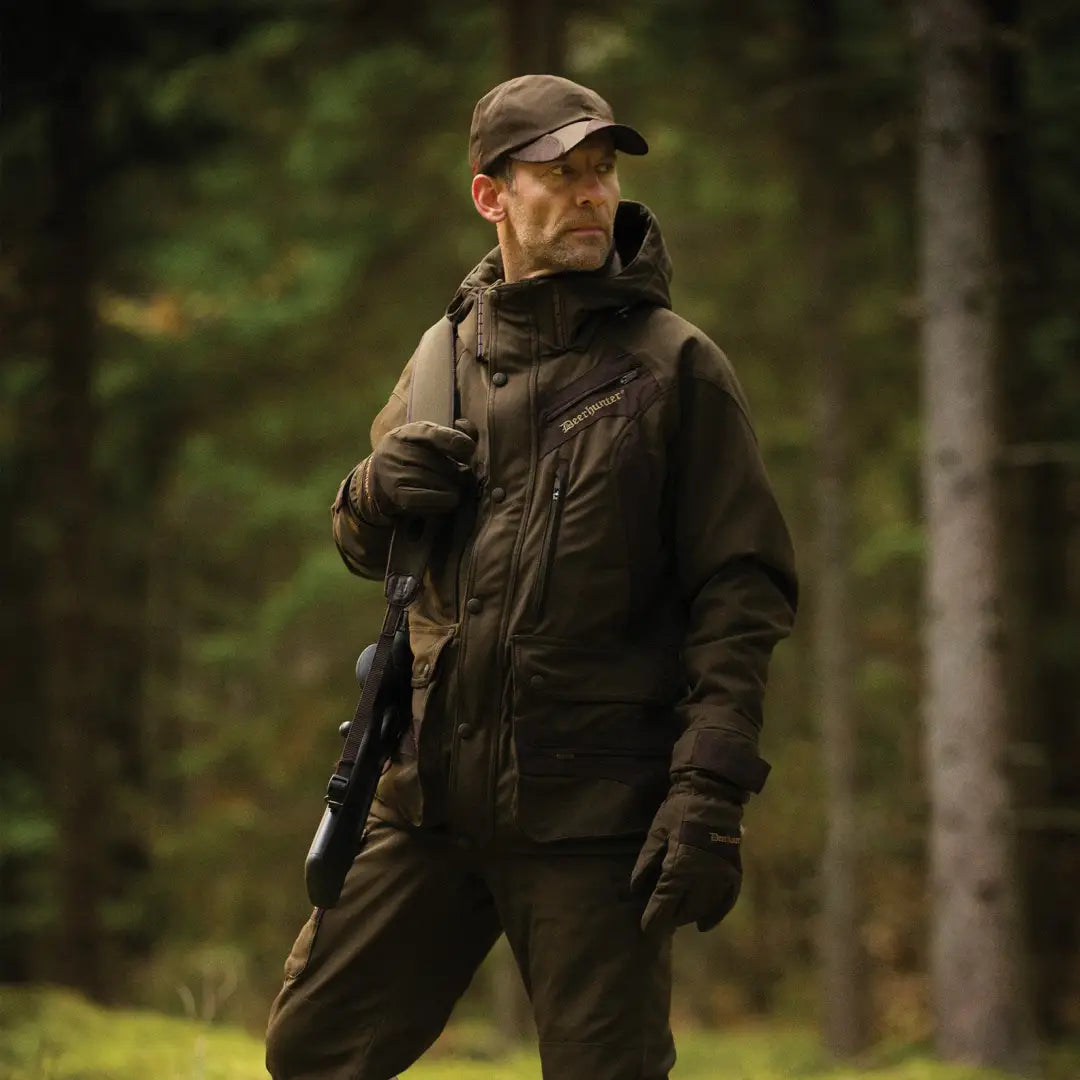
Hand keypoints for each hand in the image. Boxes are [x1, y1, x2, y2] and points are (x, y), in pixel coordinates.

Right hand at [352, 420, 475, 521]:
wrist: (377, 482)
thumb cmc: (410, 459)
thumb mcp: (423, 442)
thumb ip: (448, 437)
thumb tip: (470, 445)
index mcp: (405, 433)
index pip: (431, 434)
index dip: (453, 440)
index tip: (470, 448)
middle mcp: (396, 451)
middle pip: (440, 462)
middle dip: (456, 470)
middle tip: (461, 475)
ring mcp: (394, 474)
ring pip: (439, 482)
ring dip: (452, 487)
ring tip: (452, 487)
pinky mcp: (398, 496)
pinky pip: (431, 499)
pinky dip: (444, 500)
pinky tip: (447, 499)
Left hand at [630, 774, 744, 932]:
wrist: (711, 794)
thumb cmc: (678, 812)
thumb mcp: (656, 834)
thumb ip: (646, 863)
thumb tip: (636, 889)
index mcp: (679, 867)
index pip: (664, 904)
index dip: (654, 919)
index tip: (646, 929)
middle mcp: (702, 878)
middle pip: (684, 910)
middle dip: (670, 917)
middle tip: (660, 919)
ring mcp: (720, 876)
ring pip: (703, 908)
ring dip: (689, 915)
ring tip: (678, 918)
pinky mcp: (733, 872)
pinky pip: (726, 901)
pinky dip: (716, 914)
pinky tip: (705, 924)